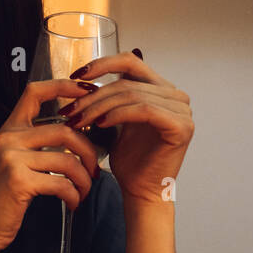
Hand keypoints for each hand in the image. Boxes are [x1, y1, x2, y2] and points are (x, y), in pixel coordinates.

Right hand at [0, 79, 96, 252]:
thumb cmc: (2, 199)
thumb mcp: (14, 163)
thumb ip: (36, 145)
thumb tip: (76, 135)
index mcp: (9, 130)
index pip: (35, 92)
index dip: (64, 86)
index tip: (88, 90)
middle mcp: (9, 139)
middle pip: (65, 130)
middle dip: (89, 151)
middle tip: (94, 170)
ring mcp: (12, 159)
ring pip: (68, 160)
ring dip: (84, 179)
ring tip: (84, 191)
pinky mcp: (18, 181)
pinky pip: (61, 183)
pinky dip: (74, 195)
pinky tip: (72, 203)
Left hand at [59, 49, 192, 205]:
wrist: (141, 191)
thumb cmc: (130, 160)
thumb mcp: (114, 121)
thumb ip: (109, 97)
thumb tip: (84, 77)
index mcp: (161, 89)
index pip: (130, 61)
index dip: (101, 64)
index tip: (75, 76)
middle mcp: (176, 95)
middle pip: (126, 81)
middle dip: (93, 96)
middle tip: (70, 110)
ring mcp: (182, 110)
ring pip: (132, 95)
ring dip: (99, 107)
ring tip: (79, 120)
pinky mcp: (181, 126)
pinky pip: (143, 110)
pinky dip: (118, 114)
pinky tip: (100, 124)